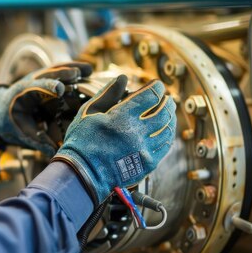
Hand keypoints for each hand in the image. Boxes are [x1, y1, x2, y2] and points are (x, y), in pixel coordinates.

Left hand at [0, 62, 92, 155]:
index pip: (36, 88)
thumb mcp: (21, 133)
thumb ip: (38, 141)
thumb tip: (54, 152)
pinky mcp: (46, 78)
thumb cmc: (10, 122)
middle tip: (78, 74)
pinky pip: (60, 71)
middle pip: (48, 74)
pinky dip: (72, 69)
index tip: (60, 89)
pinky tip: (89, 70)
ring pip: (55, 69)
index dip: (47, 87)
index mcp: (22, 94)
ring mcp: (38, 77)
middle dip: (62, 74)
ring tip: (89, 69)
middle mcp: (30, 81)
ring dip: (71, 68)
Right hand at [52, 75, 175, 206]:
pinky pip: (165, 147)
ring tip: (168, 113)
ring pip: (168, 129)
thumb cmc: (81, 142)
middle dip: (167, 101)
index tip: (156, 84)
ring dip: (170, 118)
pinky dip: (167, 136)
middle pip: (164, 111)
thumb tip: (123, 78)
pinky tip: (164, 132)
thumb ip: (108, 94)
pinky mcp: (147, 165)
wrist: (81, 174)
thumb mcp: (89, 112)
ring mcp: (144, 150)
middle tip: (166, 98)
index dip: (156, 87)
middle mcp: (137, 133)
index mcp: (122, 117)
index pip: (151, 96)